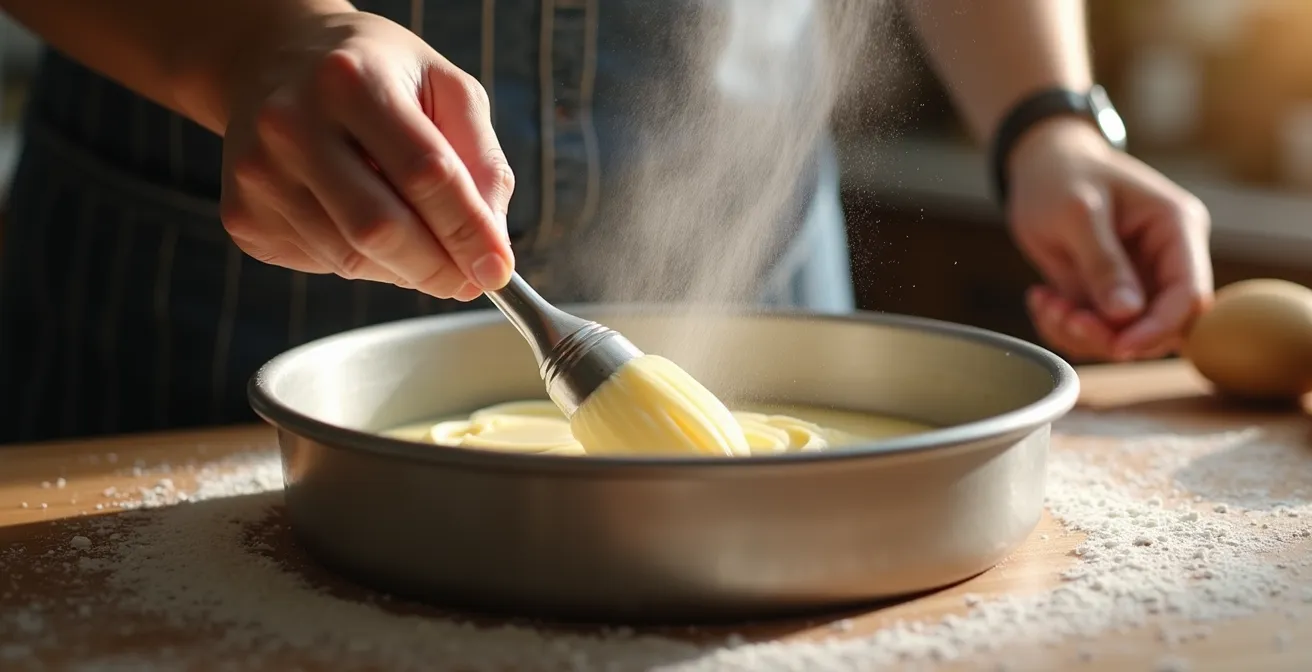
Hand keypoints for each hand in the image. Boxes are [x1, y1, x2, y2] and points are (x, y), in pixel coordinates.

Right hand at [218, 11, 514, 300]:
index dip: (469, 232)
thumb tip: (491, 242)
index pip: (425, 174)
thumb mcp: (444, 88)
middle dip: (438, 267)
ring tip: (416, 234)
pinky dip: (363, 261)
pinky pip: (324, 265)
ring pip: (353, 258)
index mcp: (351, 81)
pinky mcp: (243, 217)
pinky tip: (361, 218)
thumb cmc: (374, 75)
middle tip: (468, 278)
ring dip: (402, 266)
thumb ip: (481, 160)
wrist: (274, 60)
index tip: (498, 269)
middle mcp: (292, 125)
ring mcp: (258, 175)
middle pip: (381, 228)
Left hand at [1006, 118, 1213, 361]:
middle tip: (1065, 317)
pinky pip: (1095, 329)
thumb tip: (1126, 315)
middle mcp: (1166, 258)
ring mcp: (1138, 278)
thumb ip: (1102, 262)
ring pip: (1125, 334)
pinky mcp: (1109, 292)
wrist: (1038, 164)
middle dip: (1111, 334)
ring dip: (1080, 332)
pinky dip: (1065, 326)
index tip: (1119, 346)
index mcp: (1177, 228)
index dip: (1159, 328)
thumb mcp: (1077, 213)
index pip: (1190, 294)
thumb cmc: (1061, 175)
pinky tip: (1042, 298)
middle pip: (1161, 325)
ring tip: (1045, 301)